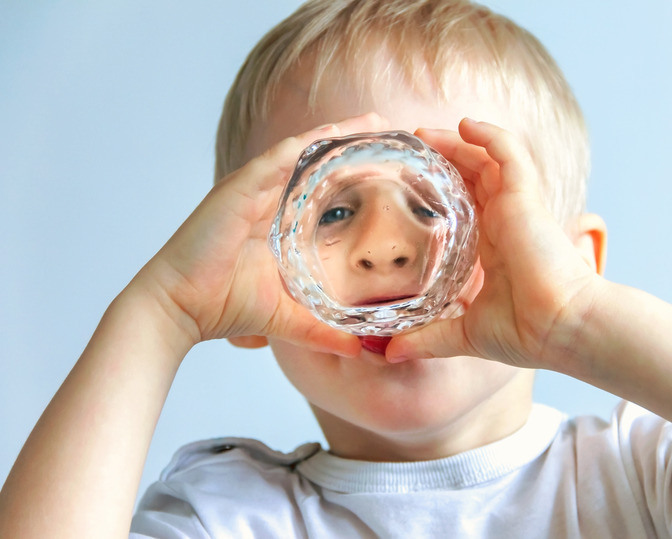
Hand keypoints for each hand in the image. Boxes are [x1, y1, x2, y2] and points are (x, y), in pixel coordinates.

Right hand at [131, 113, 389, 356]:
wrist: (178, 309)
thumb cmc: (223, 306)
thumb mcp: (287, 316)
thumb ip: (321, 329)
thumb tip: (359, 349)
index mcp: (275, 218)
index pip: (318, 184)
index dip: (348, 169)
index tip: (384, 161)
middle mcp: (264, 197)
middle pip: (314, 160)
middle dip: (349, 142)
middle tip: (386, 126)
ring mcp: (249, 190)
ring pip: (299, 152)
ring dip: (335, 134)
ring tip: (371, 121)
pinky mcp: (236, 191)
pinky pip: (275, 159)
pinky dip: (304, 144)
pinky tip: (333, 132)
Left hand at [387, 118, 604, 369]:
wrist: (562, 329)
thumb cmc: (525, 332)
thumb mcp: (463, 334)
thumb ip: (425, 338)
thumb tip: (387, 353)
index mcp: (491, 246)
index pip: (464, 205)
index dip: (441, 191)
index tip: (410, 184)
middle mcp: (503, 221)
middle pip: (471, 177)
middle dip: (442, 160)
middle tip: (410, 150)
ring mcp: (516, 207)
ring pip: (487, 159)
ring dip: (457, 142)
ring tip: (423, 134)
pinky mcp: (526, 198)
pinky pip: (508, 154)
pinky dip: (489, 136)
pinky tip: (463, 124)